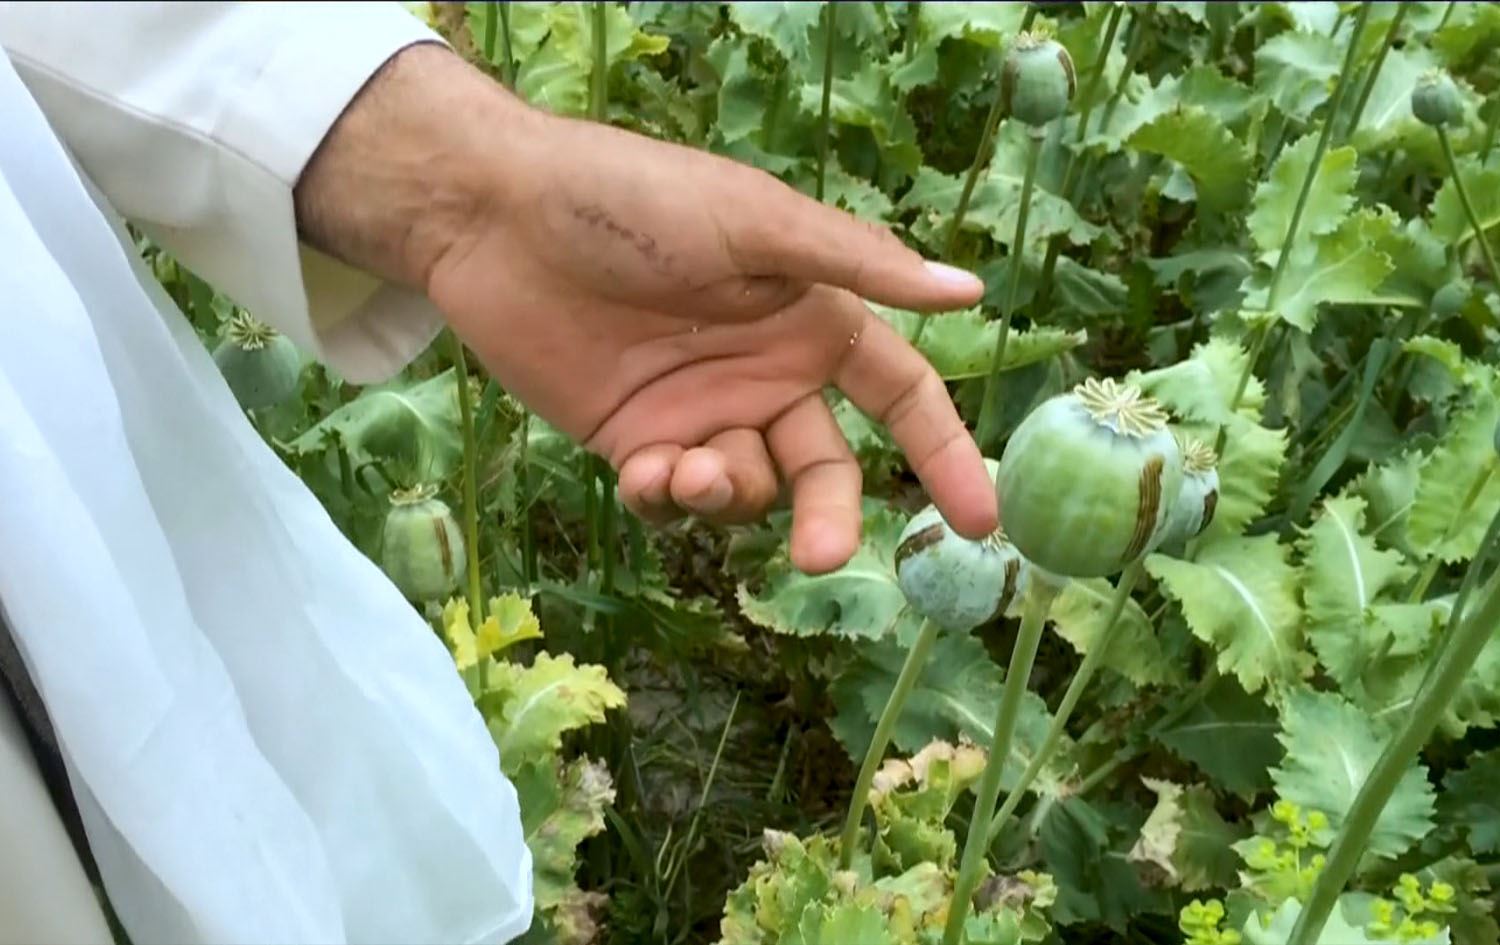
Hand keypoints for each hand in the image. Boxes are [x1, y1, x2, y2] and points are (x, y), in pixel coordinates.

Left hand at [296, 44, 996, 573]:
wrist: (498, 220)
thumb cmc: (635, 202)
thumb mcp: (754, 223)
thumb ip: (856, 266)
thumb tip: (970, 291)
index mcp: (810, 318)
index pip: (901, 396)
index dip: (943, 455)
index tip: (979, 522)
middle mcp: (765, 374)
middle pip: (826, 471)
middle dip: (827, 518)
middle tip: (818, 559)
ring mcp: (700, 414)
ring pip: (749, 493)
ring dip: (729, 494)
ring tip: (686, 466)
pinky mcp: (633, 443)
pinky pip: (673, 502)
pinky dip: (668, 501)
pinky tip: (644, 471)